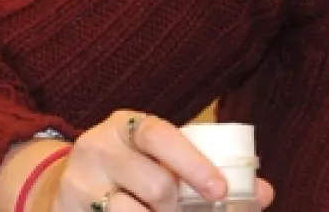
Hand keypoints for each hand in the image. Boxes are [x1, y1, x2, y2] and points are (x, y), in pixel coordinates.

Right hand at [44, 110, 274, 210]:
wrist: (63, 186)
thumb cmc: (130, 169)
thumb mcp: (160, 157)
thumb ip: (207, 170)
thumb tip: (265, 194)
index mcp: (126, 125)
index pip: (161, 136)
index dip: (193, 163)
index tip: (220, 190)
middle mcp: (97, 147)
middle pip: (155, 185)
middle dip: (178, 208)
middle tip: (184, 211)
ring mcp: (78, 184)